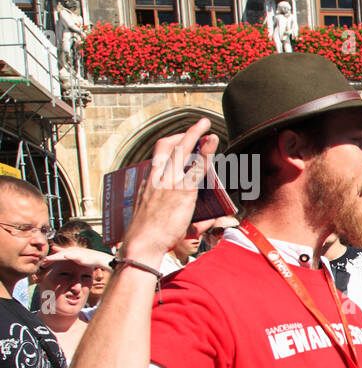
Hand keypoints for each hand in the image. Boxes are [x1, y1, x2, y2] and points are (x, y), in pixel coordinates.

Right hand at [120, 118, 218, 263]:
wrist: (142, 243)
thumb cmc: (149, 235)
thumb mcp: (158, 217)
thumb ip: (179, 212)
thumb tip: (207, 217)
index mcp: (149, 182)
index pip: (159, 155)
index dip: (172, 143)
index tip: (183, 139)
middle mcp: (157, 178)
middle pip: (168, 146)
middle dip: (186, 132)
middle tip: (199, 124)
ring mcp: (169, 183)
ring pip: (182, 151)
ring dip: (196, 135)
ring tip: (206, 126)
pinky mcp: (182, 191)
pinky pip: (196, 167)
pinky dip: (205, 153)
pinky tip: (212, 143)